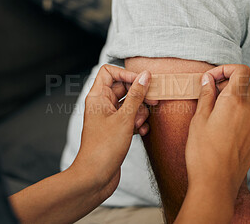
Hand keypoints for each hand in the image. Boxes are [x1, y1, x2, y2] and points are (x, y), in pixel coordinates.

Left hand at [70, 64, 153, 200]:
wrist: (95, 177)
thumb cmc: (104, 148)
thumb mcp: (125, 118)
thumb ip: (137, 95)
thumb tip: (145, 76)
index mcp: (98, 97)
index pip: (109, 72)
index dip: (127, 74)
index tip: (142, 82)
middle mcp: (102, 105)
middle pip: (123, 88)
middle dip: (139, 95)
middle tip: (154, 100)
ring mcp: (109, 118)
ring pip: (129, 105)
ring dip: (140, 112)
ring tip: (140, 123)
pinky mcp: (115, 131)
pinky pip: (130, 119)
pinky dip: (138, 123)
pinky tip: (141, 132)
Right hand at [185, 64, 249, 206]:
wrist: (216, 183)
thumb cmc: (203, 152)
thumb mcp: (198, 119)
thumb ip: (206, 95)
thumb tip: (208, 79)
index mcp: (234, 101)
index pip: (241, 71)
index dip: (226, 69)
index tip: (211, 79)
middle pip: (244, 85)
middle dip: (226, 85)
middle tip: (209, 96)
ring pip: (247, 102)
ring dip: (232, 101)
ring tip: (214, 116)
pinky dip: (238, 115)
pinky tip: (223, 130)